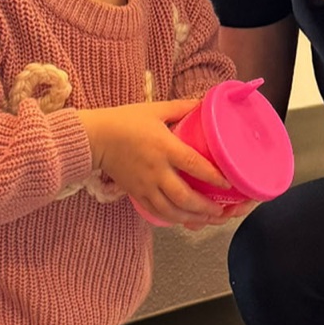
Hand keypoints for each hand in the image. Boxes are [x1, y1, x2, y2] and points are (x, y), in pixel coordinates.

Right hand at [80, 100, 231, 229]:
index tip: (229, 183)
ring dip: (194, 218)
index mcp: (164, 147)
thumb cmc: (124, 121)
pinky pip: (158, 213)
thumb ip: (181, 107)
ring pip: (172, 211)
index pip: (193, 165)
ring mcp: (145, 186)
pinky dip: (175, 220)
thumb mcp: (155, 109)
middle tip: (224, 211)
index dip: (213, 177)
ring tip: (211, 220)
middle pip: (185, 197)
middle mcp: (156, 171)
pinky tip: (188, 221)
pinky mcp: (137, 194)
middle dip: (207, 208)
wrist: (94, 138)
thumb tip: (203, 104)